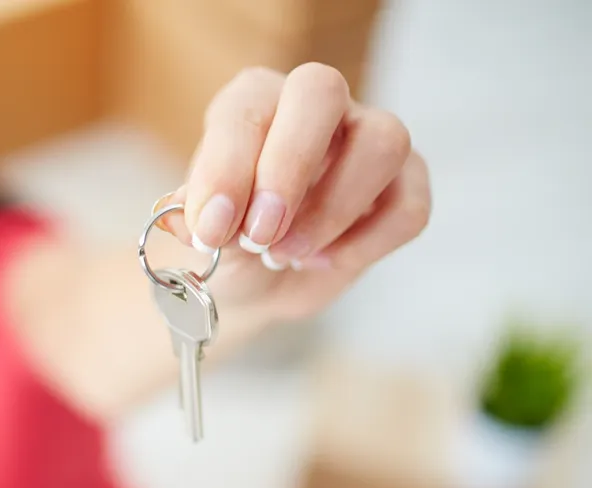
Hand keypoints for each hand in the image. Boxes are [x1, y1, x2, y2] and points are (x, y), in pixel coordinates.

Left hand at [156, 63, 430, 321]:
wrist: (253, 284)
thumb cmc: (224, 242)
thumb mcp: (200, 235)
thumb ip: (197, 219)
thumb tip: (190, 217)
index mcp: (254, 102)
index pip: (248, 108)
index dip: (229, 167)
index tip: (212, 229)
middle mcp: (315, 107)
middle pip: (321, 92)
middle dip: (288, 166)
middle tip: (260, 235)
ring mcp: (368, 139)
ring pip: (383, 142)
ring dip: (331, 210)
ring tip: (285, 256)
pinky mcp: (405, 185)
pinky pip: (408, 206)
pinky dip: (365, 244)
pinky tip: (321, 262)